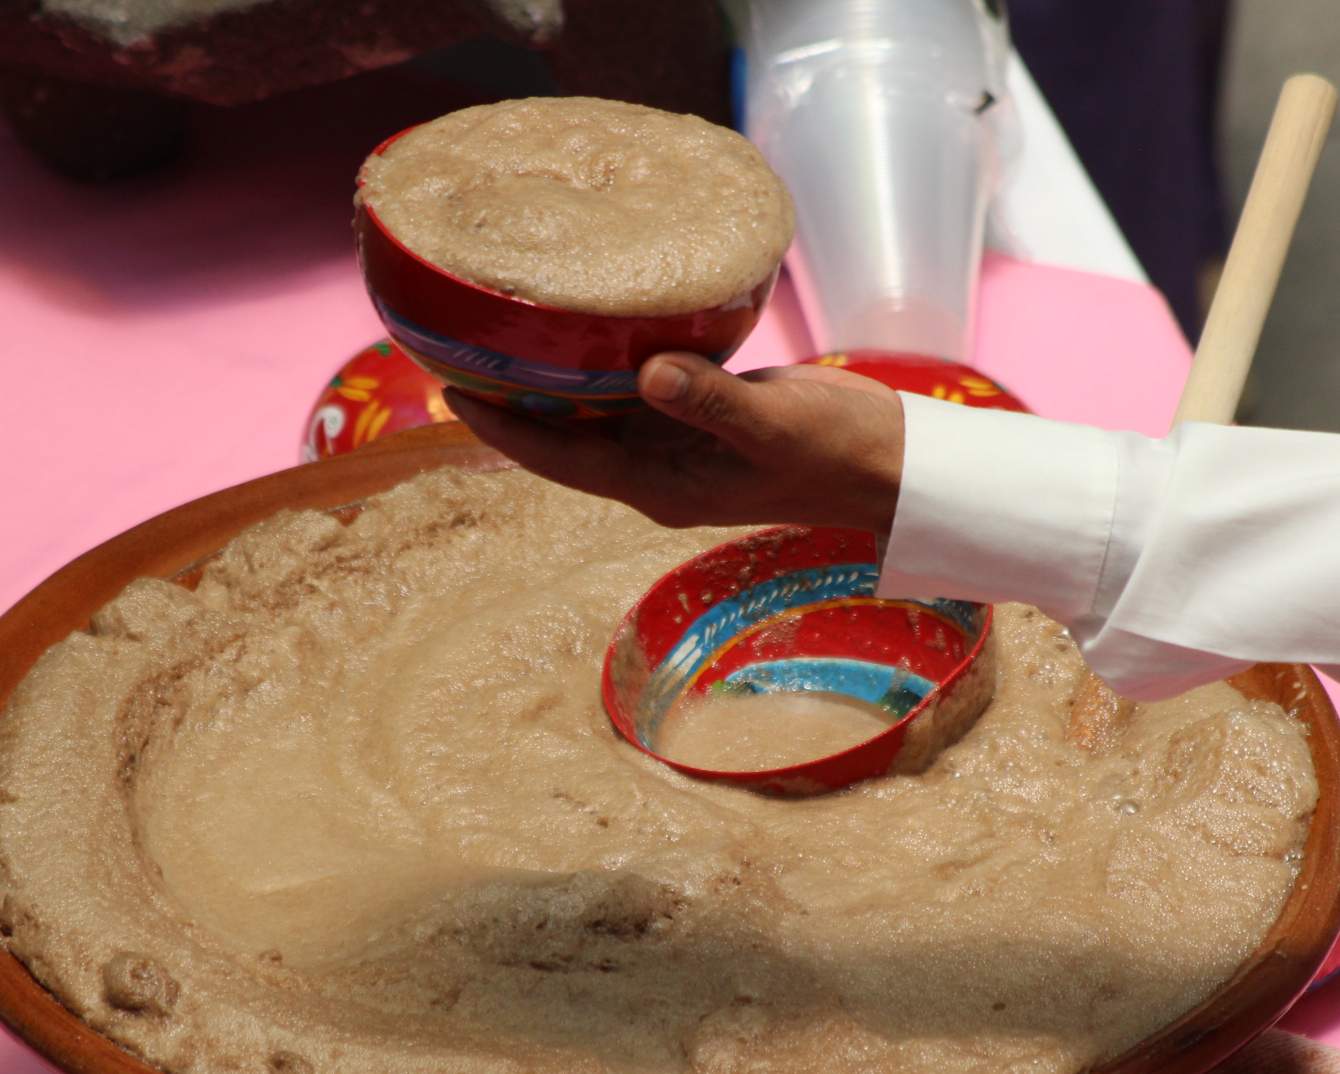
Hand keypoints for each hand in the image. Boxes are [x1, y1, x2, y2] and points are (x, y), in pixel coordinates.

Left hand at [446, 353, 905, 534]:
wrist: (890, 463)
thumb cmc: (836, 453)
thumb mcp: (773, 424)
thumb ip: (712, 401)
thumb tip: (649, 373)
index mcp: (658, 483)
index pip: (557, 458)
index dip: (502, 428)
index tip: (449, 391)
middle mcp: (654, 467)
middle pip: (559, 437)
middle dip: (508, 400)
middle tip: (452, 345)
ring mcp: (675, 443)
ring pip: (591, 410)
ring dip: (548, 378)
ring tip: (498, 329)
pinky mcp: (698, 413)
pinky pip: (632, 387)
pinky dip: (601, 360)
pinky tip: (580, 322)